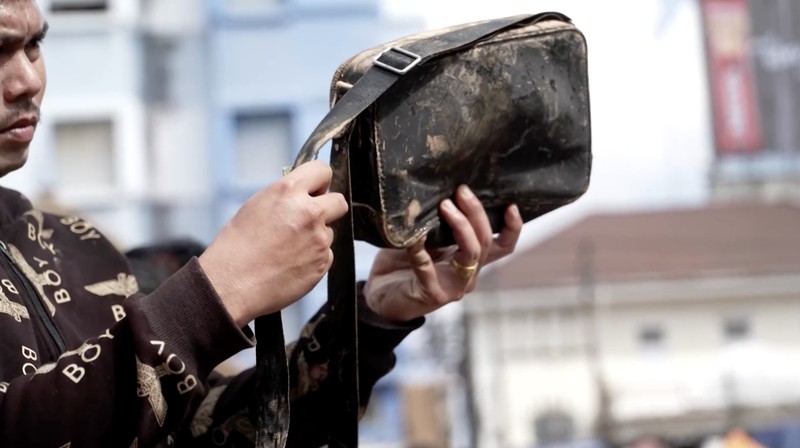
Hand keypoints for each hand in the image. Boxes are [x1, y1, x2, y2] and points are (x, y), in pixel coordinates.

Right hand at [199, 161, 347, 326]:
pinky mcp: (322, 263)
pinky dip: (313, 258)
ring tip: (287, 248)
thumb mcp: (256, 206)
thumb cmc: (235, 247)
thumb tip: (304, 194)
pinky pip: (325, 255)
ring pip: (329, 232)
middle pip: (339, 202)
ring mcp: (319, 239)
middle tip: (310, 218)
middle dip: (328, 208)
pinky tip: (291, 263)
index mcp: (288, 192)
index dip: (319, 181)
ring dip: (316, 237)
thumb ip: (286, 196)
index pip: (322, 171)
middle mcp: (309, 213)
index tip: (316, 189)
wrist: (230, 285)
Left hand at [364, 185, 522, 321]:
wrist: (379, 297)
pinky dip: (420, 251)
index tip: (511, 205)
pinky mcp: (433, 295)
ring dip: (460, 227)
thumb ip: (437, 226)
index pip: (502, 246)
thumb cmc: (402, 265)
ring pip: (471, 254)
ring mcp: (454, 287)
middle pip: (484, 242)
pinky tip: (413, 238)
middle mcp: (468, 274)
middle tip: (461, 191)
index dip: (513, 228)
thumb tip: (440, 195)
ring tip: (444, 207)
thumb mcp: (425, 240)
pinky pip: (429, 269)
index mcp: (470, 260)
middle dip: (475, 213)